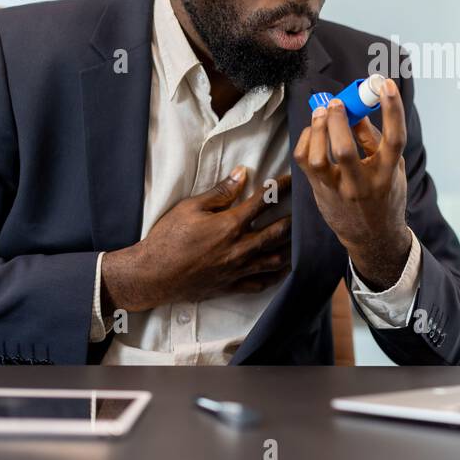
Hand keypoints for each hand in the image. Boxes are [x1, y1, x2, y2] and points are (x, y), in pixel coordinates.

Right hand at [101, 169, 292, 313]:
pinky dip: (276, 275)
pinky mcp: (232, 286)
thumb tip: (242, 173)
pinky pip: (261, 282)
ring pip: (275, 259)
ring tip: (302, 239)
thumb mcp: (190, 208)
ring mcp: (238, 269)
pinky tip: (283, 268)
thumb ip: (220, 192)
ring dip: (291, 247)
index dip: (280, 188)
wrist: (152, 276)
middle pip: (278, 232)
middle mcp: (240, 248)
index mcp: (230, 225)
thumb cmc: (167, 239)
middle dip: (295, 219)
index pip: (263, 202)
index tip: (292, 180)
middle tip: (307, 210)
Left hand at [293, 78, 411, 289]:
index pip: (395, 139)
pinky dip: (306, 141)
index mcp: (388, 173)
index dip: (392, 109)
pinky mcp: (320, 192)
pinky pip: (305, 163)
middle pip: (346, 151)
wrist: (372, 237)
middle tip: (336, 103)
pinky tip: (313, 131)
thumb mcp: (390, 168)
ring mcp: (339, 190)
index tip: (386, 85)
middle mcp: (363, 184)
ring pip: (318, 159)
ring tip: (321, 112)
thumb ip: (375, 139)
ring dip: (317, 130)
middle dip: (338, 121)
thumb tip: (356, 109)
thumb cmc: (383, 195)